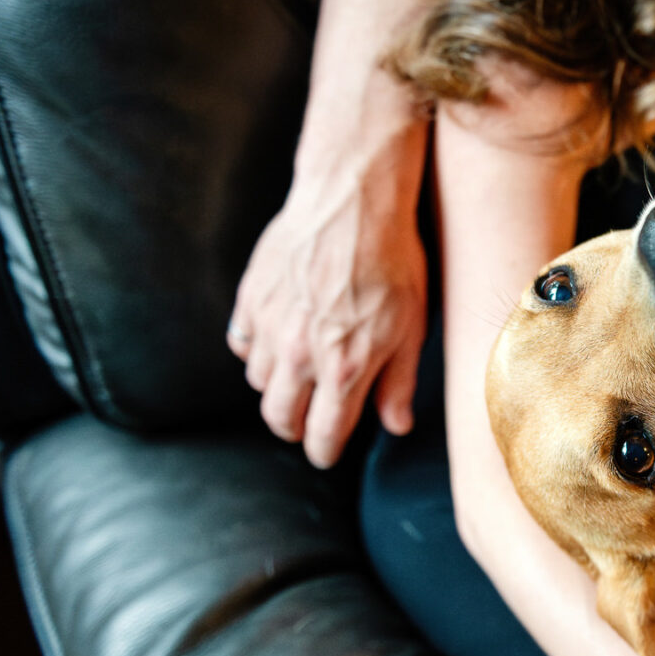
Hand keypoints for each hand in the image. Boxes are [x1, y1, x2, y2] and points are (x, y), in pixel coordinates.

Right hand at [229, 153, 426, 467]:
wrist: (353, 202)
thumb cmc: (392, 262)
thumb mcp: (412, 327)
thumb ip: (399, 382)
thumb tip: (397, 425)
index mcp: (344, 369)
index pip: (323, 435)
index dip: (325, 452)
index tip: (326, 453)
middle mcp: (299, 355)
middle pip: (280, 418)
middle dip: (295, 428)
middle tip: (309, 423)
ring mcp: (269, 326)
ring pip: (259, 383)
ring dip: (278, 387)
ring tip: (300, 375)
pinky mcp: (251, 299)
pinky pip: (242, 344)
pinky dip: (256, 351)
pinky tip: (277, 340)